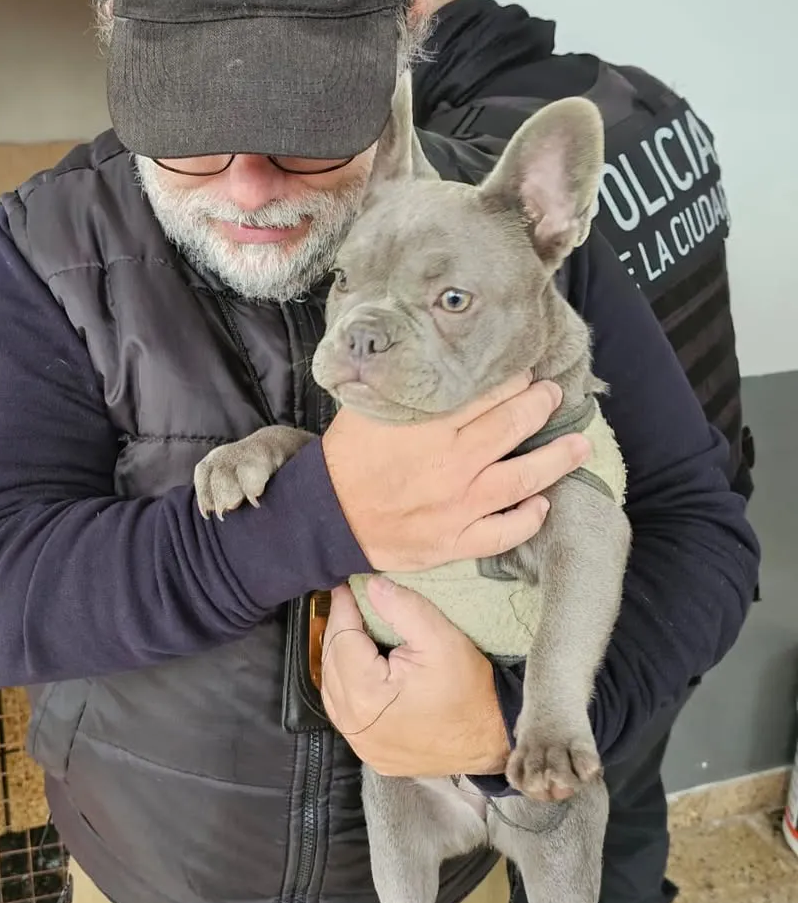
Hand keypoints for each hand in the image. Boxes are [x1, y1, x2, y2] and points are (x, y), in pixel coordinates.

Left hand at [320, 578, 508, 776]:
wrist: (493, 739)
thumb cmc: (470, 690)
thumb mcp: (441, 639)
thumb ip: (403, 607)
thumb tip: (371, 586)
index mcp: (367, 696)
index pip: (341, 638)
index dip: (343, 607)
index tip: (346, 585)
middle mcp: (355, 724)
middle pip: (331, 661)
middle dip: (339, 628)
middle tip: (349, 601)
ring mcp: (361, 743)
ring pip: (331, 687)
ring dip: (338, 655)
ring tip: (352, 628)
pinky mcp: (370, 752)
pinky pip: (343, 710)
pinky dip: (345, 683)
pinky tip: (357, 665)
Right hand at [321, 371, 589, 572]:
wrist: (324, 516)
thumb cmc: (344, 458)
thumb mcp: (368, 409)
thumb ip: (405, 390)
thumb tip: (430, 361)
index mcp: (430, 428)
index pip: (487, 395)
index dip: (513, 380)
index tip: (524, 372)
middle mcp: (451, 464)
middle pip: (513, 427)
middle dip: (540, 405)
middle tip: (554, 394)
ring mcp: (457, 506)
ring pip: (521, 479)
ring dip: (556, 460)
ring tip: (579, 445)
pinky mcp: (454, 541)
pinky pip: (503, 533)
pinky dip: (528, 518)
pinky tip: (543, 504)